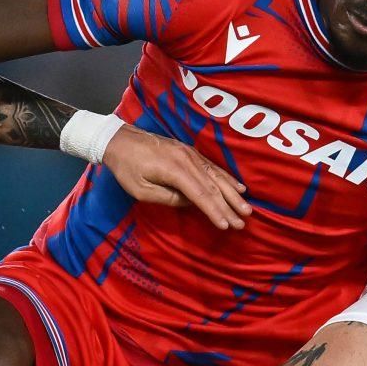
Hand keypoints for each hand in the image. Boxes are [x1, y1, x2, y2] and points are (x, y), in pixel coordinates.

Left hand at [104, 127, 247, 230]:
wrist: (120, 140)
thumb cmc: (126, 168)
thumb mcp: (141, 189)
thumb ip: (167, 198)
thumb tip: (190, 202)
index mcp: (174, 169)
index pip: (200, 194)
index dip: (214, 211)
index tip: (226, 225)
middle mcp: (187, 159)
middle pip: (213, 185)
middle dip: (229, 205)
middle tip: (244, 220)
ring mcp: (190, 153)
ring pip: (216, 175)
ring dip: (232, 193)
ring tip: (246, 207)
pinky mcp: (189, 151)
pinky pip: (212, 167)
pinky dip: (226, 178)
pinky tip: (237, 186)